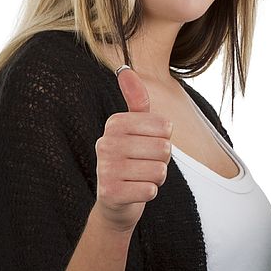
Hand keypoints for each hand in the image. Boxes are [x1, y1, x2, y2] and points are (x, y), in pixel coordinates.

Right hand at [94, 66, 171, 231]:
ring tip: (139, 177)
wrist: (115, 201)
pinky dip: (149, 193)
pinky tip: (135, 191)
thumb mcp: (135, 128)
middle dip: (161, 161)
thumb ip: (136, 100)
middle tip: (143, 165)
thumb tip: (124, 69)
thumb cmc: (132, 160)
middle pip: (164, 149)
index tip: (147, 146)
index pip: (165, 127)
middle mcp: (105, 143)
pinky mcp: (109, 193)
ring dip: (156, 178)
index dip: (165, 140)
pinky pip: (150, 190)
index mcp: (115, 123)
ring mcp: (104, 168)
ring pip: (159, 171)